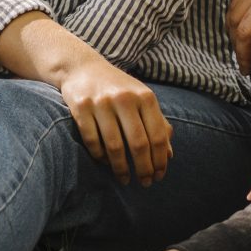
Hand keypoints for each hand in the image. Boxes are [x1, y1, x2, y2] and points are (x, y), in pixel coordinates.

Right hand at [57, 57, 172, 183]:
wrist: (82, 67)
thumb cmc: (118, 88)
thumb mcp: (142, 99)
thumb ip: (158, 124)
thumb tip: (169, 155)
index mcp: (145, 97)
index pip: (158, 136)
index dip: (160, 160)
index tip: (159, 176)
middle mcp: (124, 98)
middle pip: (138, 144)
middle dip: (143, 169)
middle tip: (145, 183)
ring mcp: (101, 103)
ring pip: (114, 146)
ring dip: (121, 168)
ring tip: (125, 179)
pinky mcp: (81, 107)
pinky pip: (92, 141)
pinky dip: (100, 156)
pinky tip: (105, 163)